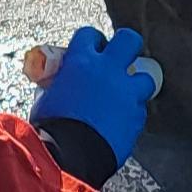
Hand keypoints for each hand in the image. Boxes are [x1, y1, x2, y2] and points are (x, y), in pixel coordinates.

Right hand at [27, 25, 162, 165]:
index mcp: (80, 61)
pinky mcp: (137, 115)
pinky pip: (140, 108)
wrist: (69, 157)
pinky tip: (122, 121)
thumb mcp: (46, 97)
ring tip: (126, 94)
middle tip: (122, 55)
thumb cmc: (52, 128)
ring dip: (136, 84)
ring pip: (144, 77)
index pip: (90, 34)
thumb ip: (59, 84)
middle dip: (127, 45)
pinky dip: (132, 113)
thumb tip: (59, 85)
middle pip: (129, 40)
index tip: (93, 48)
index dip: (92, 41)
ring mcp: (126, 92)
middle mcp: (108, 70)